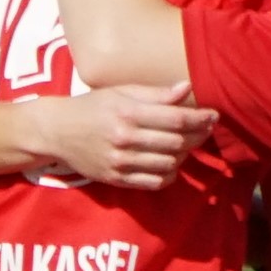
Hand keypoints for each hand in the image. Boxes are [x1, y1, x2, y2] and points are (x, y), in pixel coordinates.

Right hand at [20, 85, 216, 191]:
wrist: (56, 131)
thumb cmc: (92, 107)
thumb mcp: (120, 92)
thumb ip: (154, 94)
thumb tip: (186, 88)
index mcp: (126, 113)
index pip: (174, 119)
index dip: (198, 118)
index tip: (213, 115)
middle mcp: (124, 138)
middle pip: (176, 143)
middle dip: (197, 136)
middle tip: (207, 129)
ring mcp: (120, 162)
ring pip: (169, 163)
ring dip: (185, 155)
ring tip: (188, 143)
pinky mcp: (117, 179)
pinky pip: (155, 182)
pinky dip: (170, 174)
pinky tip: (172, 162)